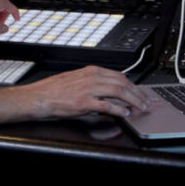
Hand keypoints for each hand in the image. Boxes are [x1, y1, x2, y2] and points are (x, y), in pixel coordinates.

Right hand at [26, 65, 151, 120]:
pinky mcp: (84, 103)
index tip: (139, 93)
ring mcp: (88, 90)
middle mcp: (92, 78)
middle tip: (145, 102)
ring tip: (140, 109)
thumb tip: (107, 92)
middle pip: (123, 83)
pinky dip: (118, 110)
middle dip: (137, 93)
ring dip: (133, 101)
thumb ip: (93, 84)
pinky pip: (106, 105)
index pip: (119, 76)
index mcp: (91, 71)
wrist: (39, 97)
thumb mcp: (76, 80)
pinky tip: (124, 114)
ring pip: (119, 92)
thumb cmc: (54, 90)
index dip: (132, 85)